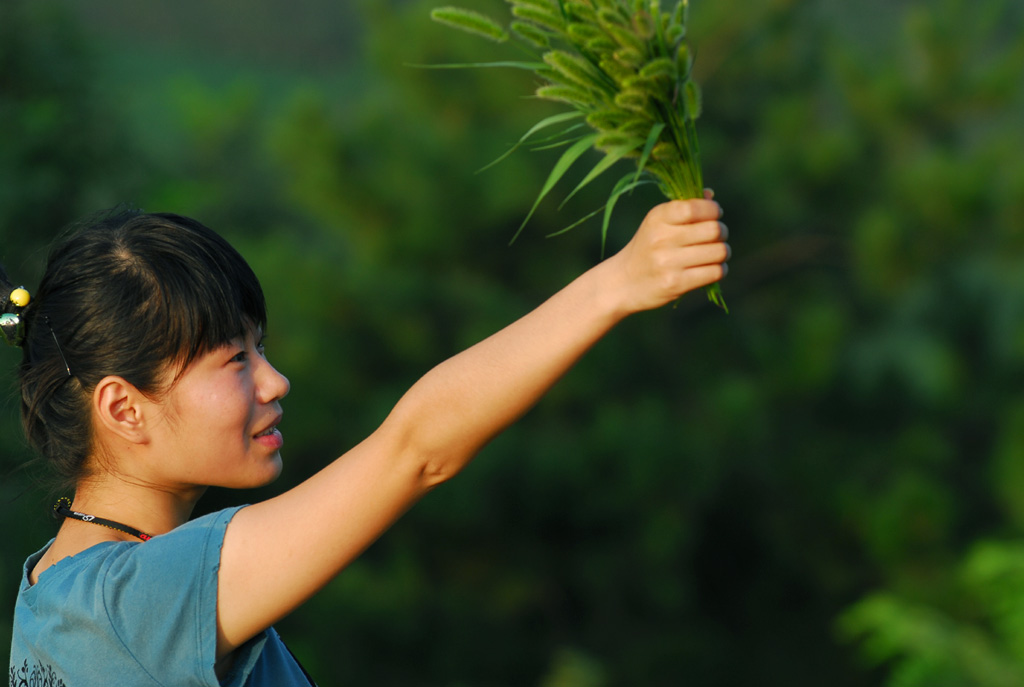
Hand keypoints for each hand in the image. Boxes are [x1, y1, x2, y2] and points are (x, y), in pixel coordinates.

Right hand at [601, 191, 729, 314]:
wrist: (622, 283)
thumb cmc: (647, 248)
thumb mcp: (657, 223)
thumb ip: (684, 207)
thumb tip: (710, 196)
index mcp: (658, 218)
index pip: (695, 207)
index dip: (713, 210)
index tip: (713, 214)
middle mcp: (662, 238)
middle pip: (714, 230)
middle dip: (722, 232)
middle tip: (717, 236)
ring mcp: (668, 262)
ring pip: (719, 252)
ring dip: (723, 252)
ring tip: (714, 254)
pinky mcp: (675, 283)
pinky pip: (715, 272)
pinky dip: (719, 270)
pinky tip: (710, 269)